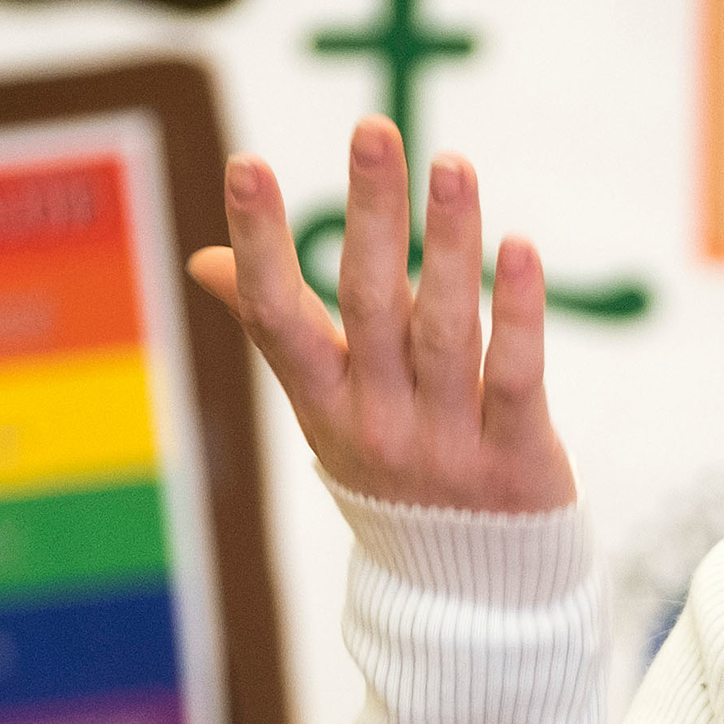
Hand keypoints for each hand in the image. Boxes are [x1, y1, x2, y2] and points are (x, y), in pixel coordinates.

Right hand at [185, 116, 572, 513]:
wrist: (471, 596)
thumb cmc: (393, 475)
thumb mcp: (327, 411)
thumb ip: (278, 331)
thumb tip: (204, 261)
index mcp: (324, 406)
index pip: (278, 317)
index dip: (259, 244)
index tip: (245, 164)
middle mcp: (377, 424)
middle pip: (369, 306)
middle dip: (371, 214)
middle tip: (374, 128)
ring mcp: (447, 446)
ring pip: (443, 329)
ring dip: (449, 242)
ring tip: (451, 163)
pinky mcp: (516, 460)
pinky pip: (513, 375)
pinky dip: (516, 312)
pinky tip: (519, 248)